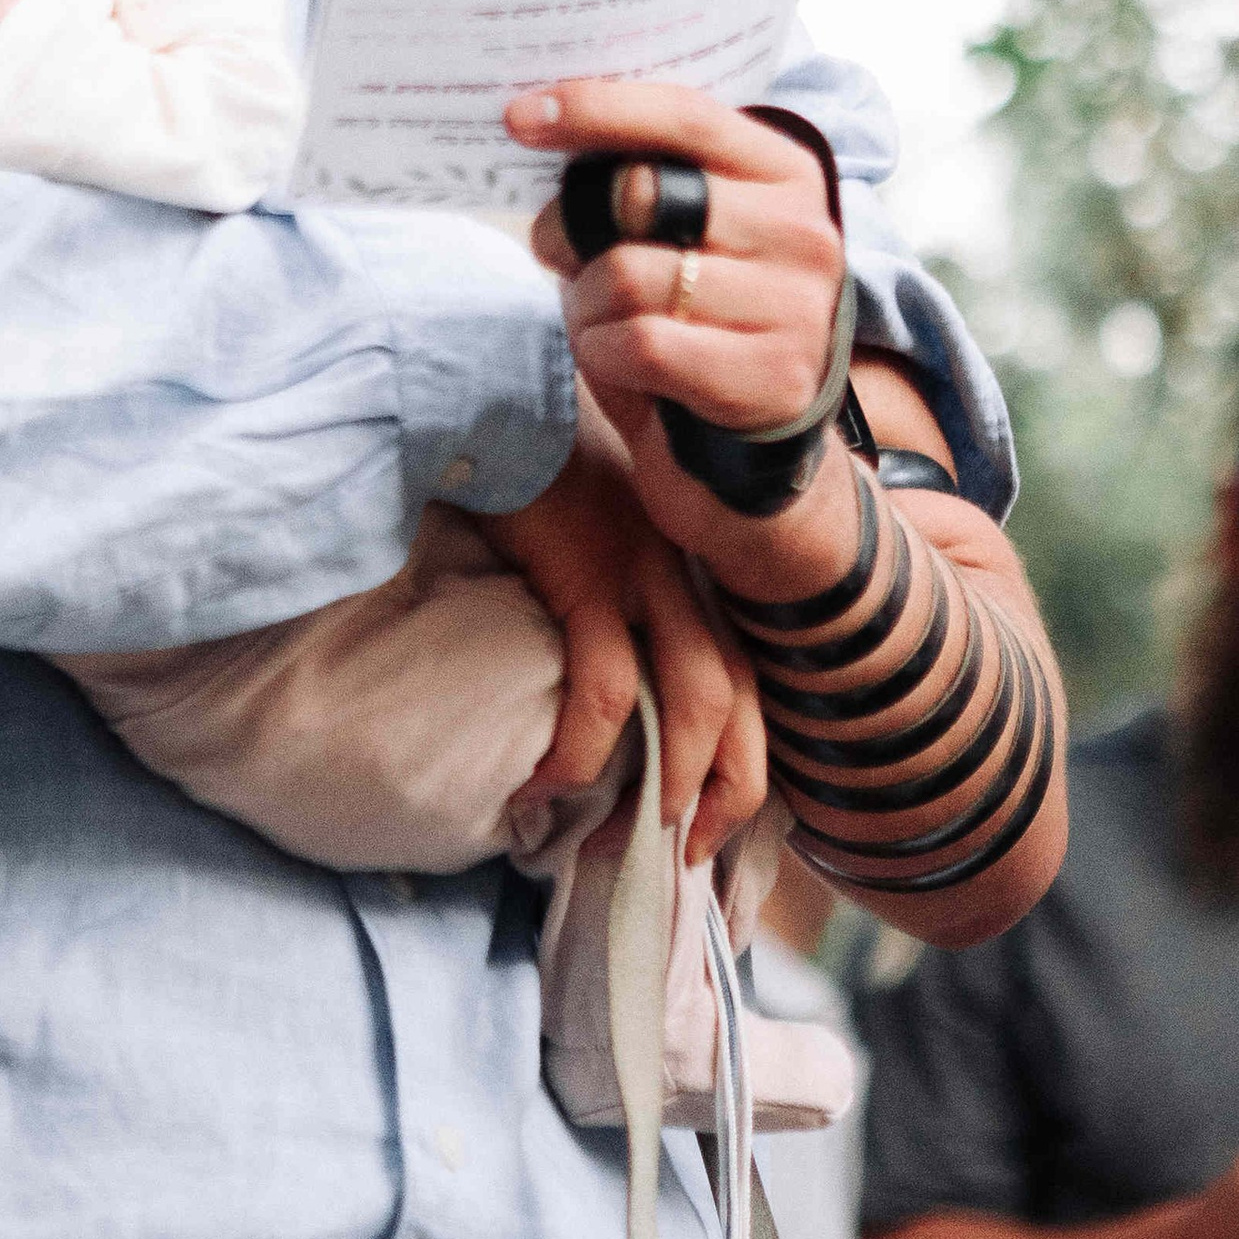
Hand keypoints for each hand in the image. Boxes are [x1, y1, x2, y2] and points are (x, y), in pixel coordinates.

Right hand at [477, 411, 766, 857]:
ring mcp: (644, 568)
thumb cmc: (528, 456)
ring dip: (675, 781)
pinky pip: (605, 684)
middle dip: (732, 790)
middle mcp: (685, 568)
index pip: (749, 672)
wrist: (490, 383)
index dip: (748, 757)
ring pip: (694, 699)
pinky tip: (552, 787)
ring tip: (638, 839)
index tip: (722, 822)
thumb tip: (591, 670)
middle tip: (694, 855)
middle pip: (742, 697)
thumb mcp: (592, 522)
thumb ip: (610, 582)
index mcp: (689, 561)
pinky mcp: (588, 570)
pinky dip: (586, 749)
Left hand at [509, 80, 844, 552]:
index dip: (595, 108)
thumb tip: (540, 132)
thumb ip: (634, 185)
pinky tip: (619, 364)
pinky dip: (602, 353)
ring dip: (586, 305)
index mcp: (783, 172)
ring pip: (630, 273)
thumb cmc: (696, 327)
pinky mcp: (772, 377)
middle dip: (571, 226)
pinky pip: (640, 343)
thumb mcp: (675, 239)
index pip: (682, 115)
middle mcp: (802, 229)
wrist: (751, 460)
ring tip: (601, 324)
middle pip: (642, 192)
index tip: (518, 115)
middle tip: (557, 255)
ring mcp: (796, 304)